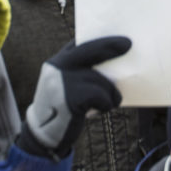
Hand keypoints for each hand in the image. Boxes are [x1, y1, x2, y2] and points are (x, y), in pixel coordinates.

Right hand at [20, 36, 130, 157]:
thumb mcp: (63, 84)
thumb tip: (110, 60)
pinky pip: (100, 96)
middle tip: (127, 44)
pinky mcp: (70, 99)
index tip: (115, 36)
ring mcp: (63, 82)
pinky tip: (101, 110)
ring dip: (111, 92)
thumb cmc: (61, 108)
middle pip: (89, 50)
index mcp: (56, 62)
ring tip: (112, 100)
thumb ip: (77, 71)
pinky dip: (106, 103)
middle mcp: (57, 68)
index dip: (97, 38)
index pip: (78, 43)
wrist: (43, 135)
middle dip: (110, 46)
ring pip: (99, 78)